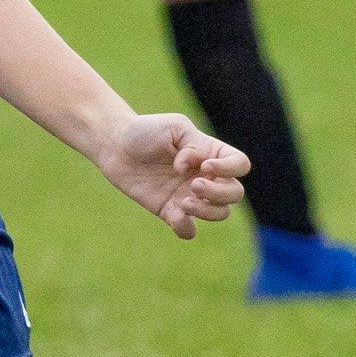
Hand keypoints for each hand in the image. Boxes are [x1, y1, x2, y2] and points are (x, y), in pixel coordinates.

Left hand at [94, 112, 249, 238]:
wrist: (115, 145)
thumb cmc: (146, 131)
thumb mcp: (175, 127)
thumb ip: (193, 145)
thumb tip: (192, 170)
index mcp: (210, 154)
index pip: (240, 165)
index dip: (230, 169)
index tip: (205, 164)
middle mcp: (205, 176)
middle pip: (235, 194)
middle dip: (220, 193)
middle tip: (194, 184)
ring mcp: (189, 195)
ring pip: (219, 214)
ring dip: (207, 211)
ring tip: (184, 201)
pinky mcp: (170, 210)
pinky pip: (188, 230)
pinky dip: (186, 227)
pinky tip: (175, 214)